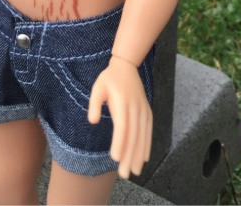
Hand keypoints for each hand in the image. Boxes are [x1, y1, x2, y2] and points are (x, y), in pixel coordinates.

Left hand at [88, 56, 152, 178]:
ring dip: (138, 154)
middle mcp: (135, 108)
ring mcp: (143, 110)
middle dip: (129, 156)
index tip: (115, 158)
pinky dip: (147, 145)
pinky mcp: (147, 112)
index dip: (120, 142)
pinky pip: (148, 131)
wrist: (127, 66)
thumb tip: (92, 121)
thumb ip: (94, 104)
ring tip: (134, 171)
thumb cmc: (109, 78)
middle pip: (133, 135)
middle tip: (124, 174)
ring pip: (142, 135)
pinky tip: (144, 158)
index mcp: (122, 102)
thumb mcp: (97, 87)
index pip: (122, 126)